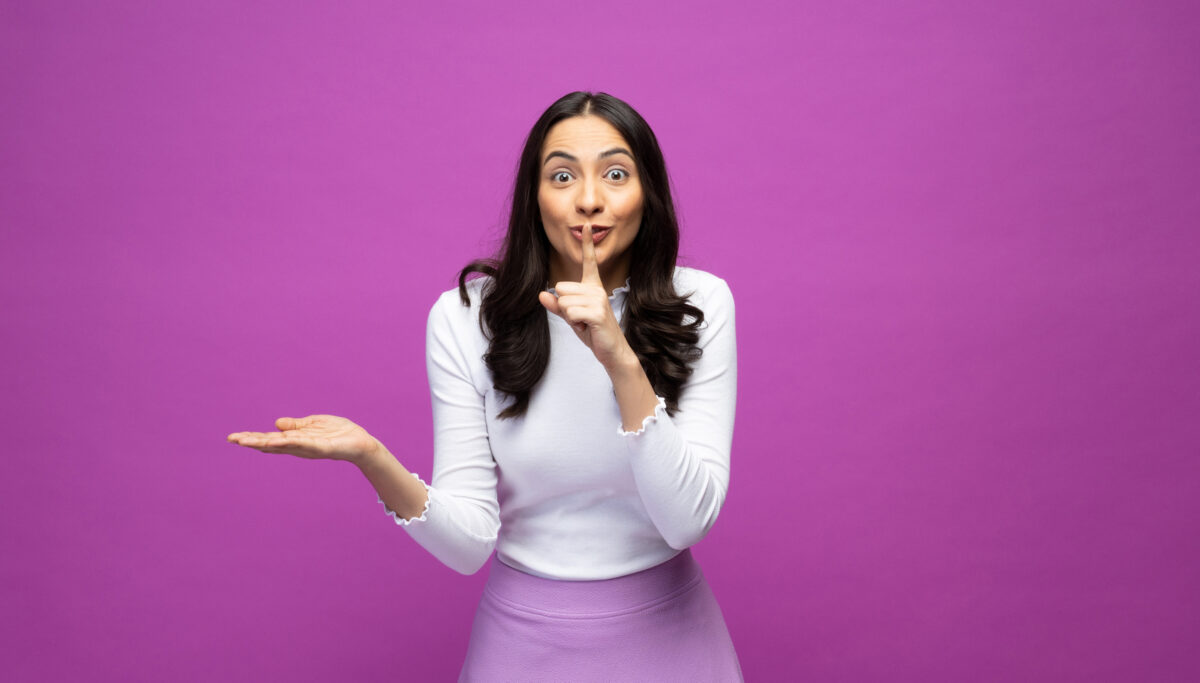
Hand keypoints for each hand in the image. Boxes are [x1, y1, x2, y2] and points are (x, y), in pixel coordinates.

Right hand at [227, 415, 381, 464]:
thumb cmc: (339, 433)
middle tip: (232, 439)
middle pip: (271, 444)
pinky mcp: (320, 447)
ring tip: (245, 441)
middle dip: (252, 441)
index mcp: (296, 439)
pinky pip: (301, 443)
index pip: (270, 439)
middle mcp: (299, 446)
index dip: (253, 438)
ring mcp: (308, 448)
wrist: (361, 443)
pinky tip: (273, 440)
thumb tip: (276, 423)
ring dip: (263, 443)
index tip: (234, 437)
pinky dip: (287, 442)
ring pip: (282, 445)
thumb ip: (296, 425)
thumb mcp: (314, 424)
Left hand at [538, 225, 633, 370]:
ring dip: (569, 318)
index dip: (588, 244)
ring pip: (563, 302)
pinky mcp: (597, 312)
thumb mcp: (572, 318)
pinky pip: (570, 313)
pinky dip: (574, 324)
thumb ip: (557, 306)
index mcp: (592, 286)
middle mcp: (597, 289)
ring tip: (585, 324)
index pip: (588, 261)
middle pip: (560, 289)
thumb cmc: (593, 332)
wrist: (612, 351)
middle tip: (581, 319)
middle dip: (564, 308)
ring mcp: (598, 299)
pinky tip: (588, 328)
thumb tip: (542, 294)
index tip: (587, 225)